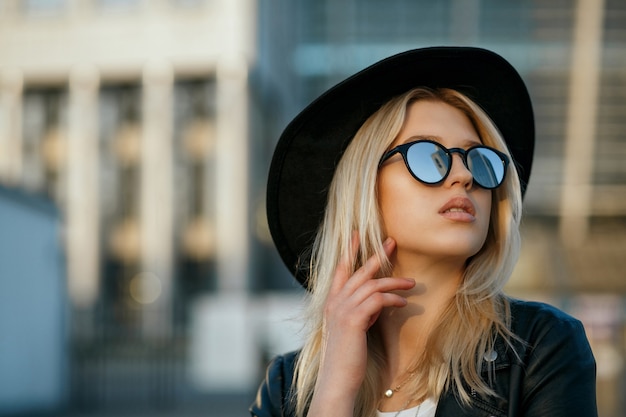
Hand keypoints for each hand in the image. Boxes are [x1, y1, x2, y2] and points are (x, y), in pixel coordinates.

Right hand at [307, 235, 415, 415]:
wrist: (338, 378)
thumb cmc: (346, 357)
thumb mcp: (351, 329)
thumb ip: (360, 312)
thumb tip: (375, 304)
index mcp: (331, 302)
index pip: (340, 270)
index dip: (349, 251)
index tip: (358, 235)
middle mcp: (335, 302)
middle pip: (359, 271)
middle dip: (377, 255)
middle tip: (392, 242)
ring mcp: (342, 309)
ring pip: (372, 284)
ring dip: (394, 282)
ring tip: (411, 283)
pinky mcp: (354, 319)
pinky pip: (378, 300)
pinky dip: (393, 300)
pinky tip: (404, 304)